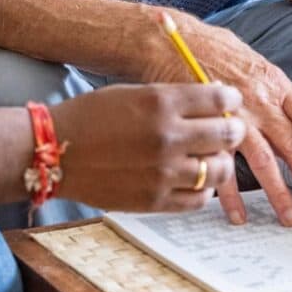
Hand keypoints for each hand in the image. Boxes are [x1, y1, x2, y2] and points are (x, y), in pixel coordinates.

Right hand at [50, 82, 244, 211]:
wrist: (56, 151)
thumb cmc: (91, 116)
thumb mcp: (132, 92)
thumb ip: (172, 98)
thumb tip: (212, 101)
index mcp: (160, 102)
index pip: (218, 100)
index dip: (231, 100)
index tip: (232, 101)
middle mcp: (167, 136)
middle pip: (226, 134)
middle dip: (234, 129)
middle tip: (231, 129)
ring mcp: (163, 171)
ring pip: (219, 170)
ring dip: (222, 161)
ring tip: (213, 156)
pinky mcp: (156, 200)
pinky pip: (199, 198)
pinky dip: (204, 189)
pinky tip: (195, 178)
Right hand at [140, 13, 291, 227]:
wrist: (166, 38)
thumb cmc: (206, 44)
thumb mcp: (247, 57)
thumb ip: (266, 84)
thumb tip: (284, 106)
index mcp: (273, 82)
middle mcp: (259, 101)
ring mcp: (233, 116)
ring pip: (263, 162)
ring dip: (278, 194)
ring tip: (290, 219)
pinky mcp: (206, 128)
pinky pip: (223, 165)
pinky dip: (230, 193)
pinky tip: (238, 213)